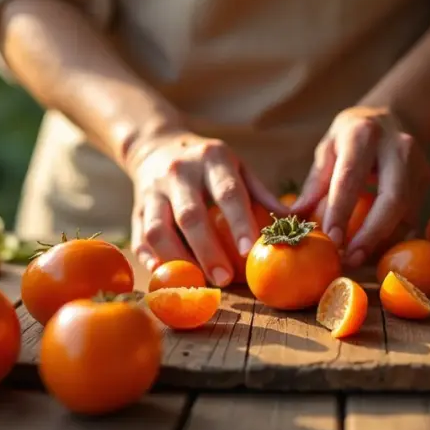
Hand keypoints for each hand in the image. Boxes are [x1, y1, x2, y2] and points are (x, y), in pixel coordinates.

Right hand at [127, 132, 284, 285]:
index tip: (249, 250)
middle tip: (224, 279)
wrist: (157, 146)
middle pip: (190, 216)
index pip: (227, 192)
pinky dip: (151, 261)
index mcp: (212, 159)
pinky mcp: (135, 209)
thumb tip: (294, 222)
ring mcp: (152, 190)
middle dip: (208, 251)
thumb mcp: (237, 167)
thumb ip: (261, 194)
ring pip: (158, 230)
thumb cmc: (209, 165)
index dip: (238, 222)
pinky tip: (166, 277)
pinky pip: (140, 238)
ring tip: (196, 283)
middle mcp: (179, 172)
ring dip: (177, 260)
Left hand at [292, 106, 429, 266]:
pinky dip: (393, 236)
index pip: (351, 178)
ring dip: (383, 240)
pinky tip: (375, 248)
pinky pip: (412, 215)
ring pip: (406, 211)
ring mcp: (418, 163)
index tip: (331, 239)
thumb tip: (295, 217)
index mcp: (364, 135)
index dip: (341, 211)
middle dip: (372, 234)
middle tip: (352, 259)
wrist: (392, 116)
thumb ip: (316, 183)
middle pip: (392, 198)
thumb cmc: (352, 135)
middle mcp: (397, 147)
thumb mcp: (328, 148)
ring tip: (359, 258)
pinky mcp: (427, 179)